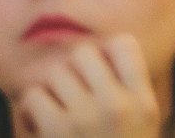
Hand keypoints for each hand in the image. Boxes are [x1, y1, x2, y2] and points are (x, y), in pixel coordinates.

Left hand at [12, 37, 159, 137]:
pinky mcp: (58, 130)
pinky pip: (33, 95)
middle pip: (83, 53)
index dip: (104, 54)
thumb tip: (88, 52)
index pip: (123, 44)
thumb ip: (124, 89)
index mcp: (144, 104)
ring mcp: (88, 118)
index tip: (99, 76)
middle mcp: (120, 107)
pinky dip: (30, 112)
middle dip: (72, 73)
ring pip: (55, 73)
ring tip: (58, 116)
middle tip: (73, 99)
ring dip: (50, 92)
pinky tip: (41, 128)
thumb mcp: (139, 126)